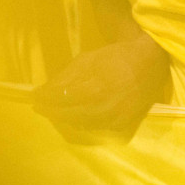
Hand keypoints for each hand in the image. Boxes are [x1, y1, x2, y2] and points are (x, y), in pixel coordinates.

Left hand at [33, 32, 168, 138]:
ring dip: (64, 118)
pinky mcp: (122, 125)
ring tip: (56, 111)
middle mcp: (104, 108)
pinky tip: (76, 116)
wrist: (150, 62)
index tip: (34, 96)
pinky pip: (95, 128)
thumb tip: (43, 91)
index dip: (44, 99)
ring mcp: (114, 119)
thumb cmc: (117, 57)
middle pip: (67, 115)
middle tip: (40, 106)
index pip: (60, 99)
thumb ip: (65, 77)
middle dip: (50, 110)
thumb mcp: (88, 59)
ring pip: (80, 125)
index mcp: (95, 89)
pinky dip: (83, 122)